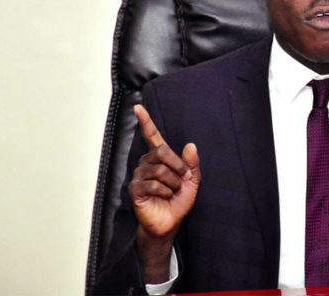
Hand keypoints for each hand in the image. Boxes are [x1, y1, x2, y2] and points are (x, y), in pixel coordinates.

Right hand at [129, 104, 199, 281]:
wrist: (171, 222)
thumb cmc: (179, 200)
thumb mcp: (192, 180)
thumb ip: (192, 163)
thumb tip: (190, 145)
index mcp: (160, 158)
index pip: (152, 136)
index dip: (146, 121)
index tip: (138, 107)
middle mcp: (147, 163)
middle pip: (161, 151)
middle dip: (177, 166)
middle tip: (182, 179)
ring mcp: (139, 176)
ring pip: (159, 170)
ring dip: (172, 183)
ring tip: (172, 192)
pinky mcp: (135, 190)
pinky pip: (152, 184)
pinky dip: (164, 191)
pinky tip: (164, 197)